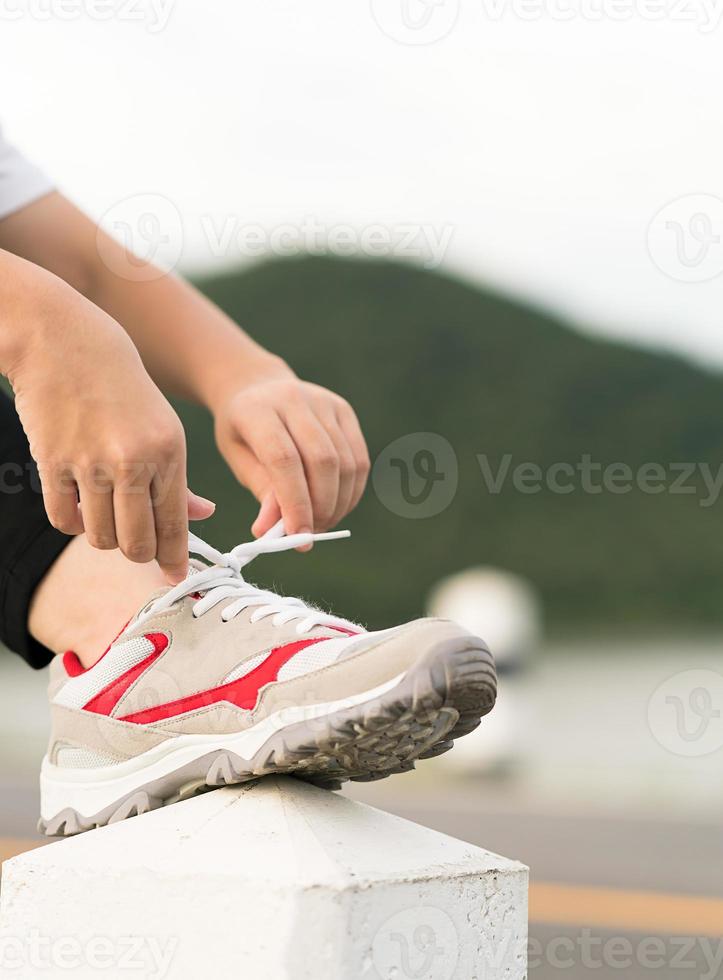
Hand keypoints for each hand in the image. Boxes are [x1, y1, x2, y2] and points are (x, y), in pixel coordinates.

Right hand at [7, 274, 213, 581]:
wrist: (65, 341)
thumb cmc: (123, 387)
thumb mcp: (164, 426)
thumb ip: (178, 478)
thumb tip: (202, 517)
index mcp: (170, 451)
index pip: (175, 525)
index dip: (175, 559)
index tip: (176, 577)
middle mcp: (133, 460)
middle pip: (136, 544)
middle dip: (140, 553)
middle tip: (138, 545)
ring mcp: (90, 463)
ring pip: (101, 537)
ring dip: (106, 537)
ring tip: (109, 515)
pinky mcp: (52, 462)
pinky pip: (63, 520)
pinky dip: (73, 522)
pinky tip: (80, 505)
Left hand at [214, 374, 369, 537]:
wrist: (258, 387)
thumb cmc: (244, 431)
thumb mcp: (239, 459)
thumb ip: (261, 491)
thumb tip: (272, 530)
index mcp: (257, 410)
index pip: (283, 459)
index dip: (294, 502)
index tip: (298, 536)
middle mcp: (294, 399)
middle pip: (322, 460)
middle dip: (321, 506)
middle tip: (310, 534)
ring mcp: (324, 402)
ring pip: (346, 462)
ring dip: (339, 503)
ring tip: (322, 523)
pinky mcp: (344, 411)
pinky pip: (359, 459)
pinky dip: (352, 491)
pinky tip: (337, 506)